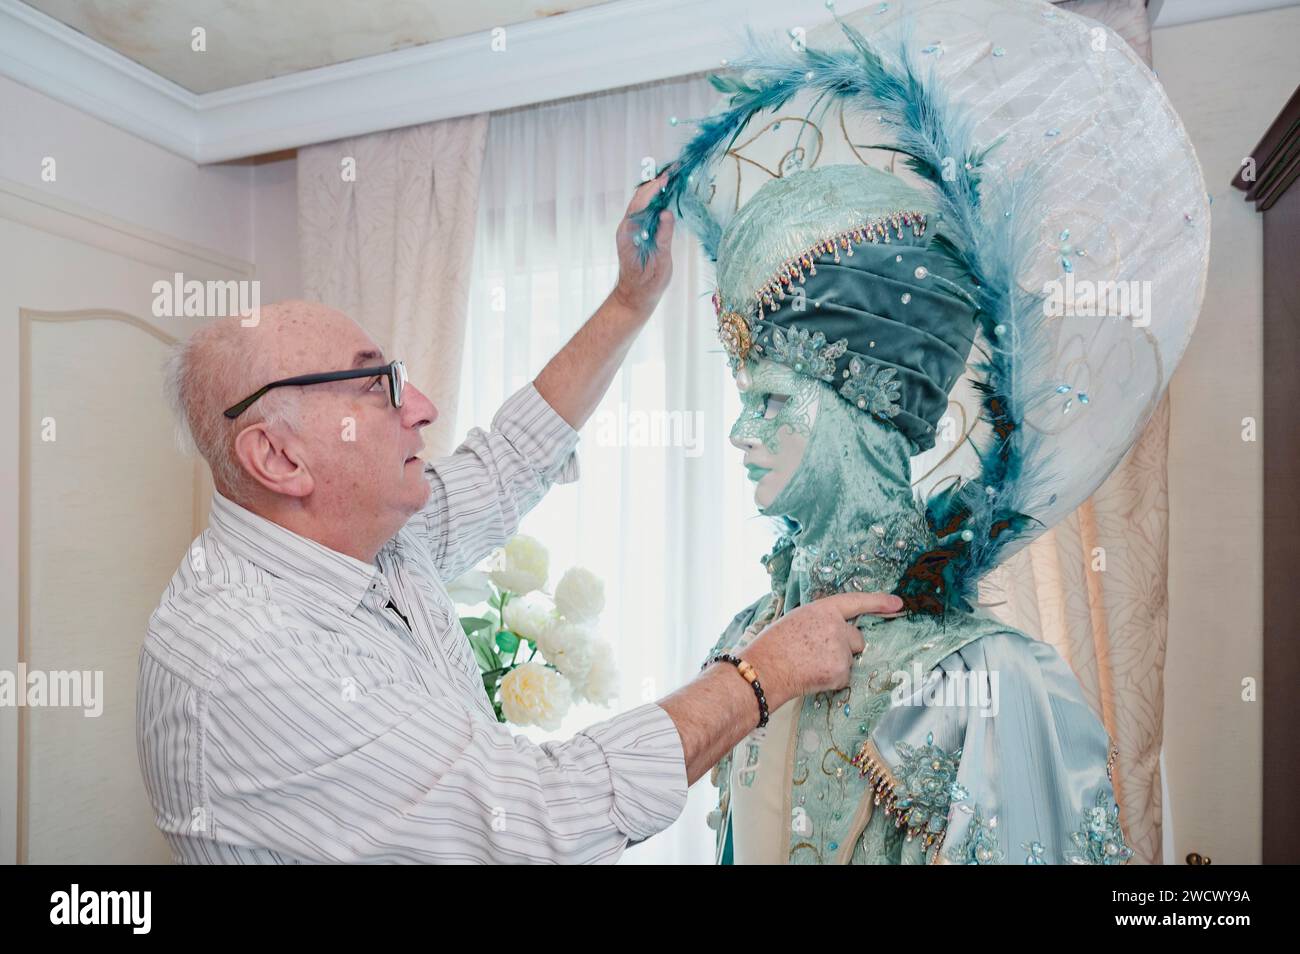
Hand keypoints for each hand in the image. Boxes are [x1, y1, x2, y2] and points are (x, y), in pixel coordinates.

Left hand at [611, 172, 674, 316]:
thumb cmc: (647, 284)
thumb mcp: (659, 263)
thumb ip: (663, 238)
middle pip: (640, 198)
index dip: (654, 189)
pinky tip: (668, 195)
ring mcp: (631, 229)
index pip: (641, 203)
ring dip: (657, 190)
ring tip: (674, 178)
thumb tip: (667, 213)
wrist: (634, 297)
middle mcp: (627, 227)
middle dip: (656, 183)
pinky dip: (657, 201)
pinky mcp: (637, 232)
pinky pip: (646, 211)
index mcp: (628, 233)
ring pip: (643, 203)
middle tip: (675, 171)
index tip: (668, 177)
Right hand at [741, 592, 903, 704]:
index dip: (878, 602)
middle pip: (857, 638)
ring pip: (850, 659)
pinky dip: (832, 679)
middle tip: (818, 654)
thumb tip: (835, 631)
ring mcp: (840, 649)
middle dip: (846, 647)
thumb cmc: (772, 646)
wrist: (763, 671)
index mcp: (822, 609)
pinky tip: (812, 676)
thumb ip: (820, 622)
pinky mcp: (841, 671)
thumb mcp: (796, 621)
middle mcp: (836, 626)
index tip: (898, 603)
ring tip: (809, 666)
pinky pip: (844, 676)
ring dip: (837, 664)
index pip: (856, 602)